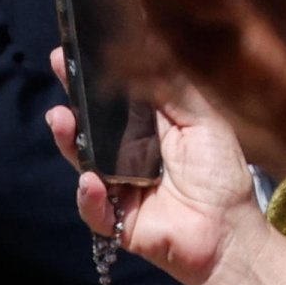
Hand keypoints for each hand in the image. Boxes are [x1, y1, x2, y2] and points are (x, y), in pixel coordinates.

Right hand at [45, 49, 264, 284]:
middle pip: (88, 128)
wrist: (228, 231)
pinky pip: (92, 207)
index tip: (72, 54)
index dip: (91, 80)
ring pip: (82, 162)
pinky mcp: (113, 220)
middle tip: (57, 73)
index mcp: (146, 132)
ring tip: (61, 119)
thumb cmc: (220, 176)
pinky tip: (91, 181)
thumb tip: (147, 53)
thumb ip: (173, 93)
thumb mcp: (202, 122)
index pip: (111, 102)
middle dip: (71, 98)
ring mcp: (115, 188)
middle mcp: (124, 157)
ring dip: (68, 140)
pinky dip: (89, 195)